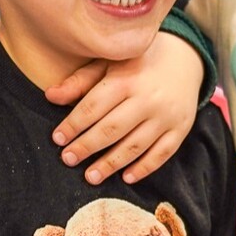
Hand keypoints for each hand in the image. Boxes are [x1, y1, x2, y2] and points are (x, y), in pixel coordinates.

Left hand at [45, 33, 205, 183]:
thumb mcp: (108, 63)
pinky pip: (162, 153)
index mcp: (126, 78)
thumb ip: (80, 81)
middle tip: (68, 160)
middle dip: (87, 147)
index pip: (94, 107)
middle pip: (112, 129)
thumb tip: (50, 97)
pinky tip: (126, 178)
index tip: (57, 139)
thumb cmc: (137, 63)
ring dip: (111, 164)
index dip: (74, 125)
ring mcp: (167, 115)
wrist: (185, 58)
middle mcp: (148, 98)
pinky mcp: (181, 128)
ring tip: (90, 177)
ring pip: (135, 146)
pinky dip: (144, 168)